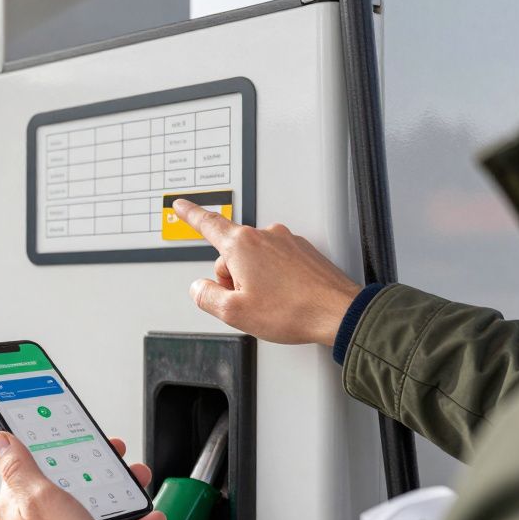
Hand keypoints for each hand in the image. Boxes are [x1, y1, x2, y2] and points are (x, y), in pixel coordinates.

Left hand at [0, 431, 166, 519]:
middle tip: (116, 461)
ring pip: (91, 514)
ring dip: (119, 498)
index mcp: (15, 512)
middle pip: (65, 491)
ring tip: (137, 485)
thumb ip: (18, 467)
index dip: (53, 452)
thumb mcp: (39, 498)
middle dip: (95, 474)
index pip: (30, 472)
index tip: (73, 439)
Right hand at [173, 199, 361, 345]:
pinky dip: (276, 279)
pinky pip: (277, 262)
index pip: (208, 224)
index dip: (190, 215)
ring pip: (255, 259)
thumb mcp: (234, 312)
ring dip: (255, 279)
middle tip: (247, 301)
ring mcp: (287, 242)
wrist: (337, 313)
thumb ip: (206, 297)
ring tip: (273, 303)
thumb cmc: (293, 310)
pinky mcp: (303, 252)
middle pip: (232, 253)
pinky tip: (285, 297)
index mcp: (242, 245)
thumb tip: (199, 288)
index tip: (181, 206)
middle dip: (232, 277)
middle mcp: (265, 236)